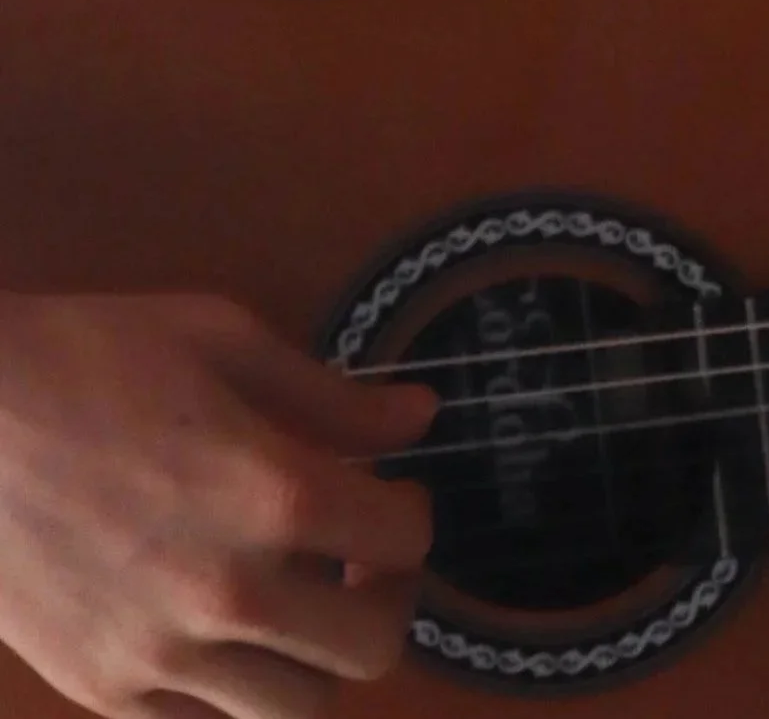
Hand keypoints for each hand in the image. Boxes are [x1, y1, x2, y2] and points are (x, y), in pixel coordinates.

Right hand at [0, 291, 435, 717]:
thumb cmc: (94, 356)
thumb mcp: (227, 341)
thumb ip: (333, 395)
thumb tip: (420, 417)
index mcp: (273, 493)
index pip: (406, 540)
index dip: (414, 512)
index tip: (394, 490)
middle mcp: (226, 592)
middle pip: (370, 650)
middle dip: (386, 598)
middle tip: (361, 557)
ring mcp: (158, 656)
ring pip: (294, 709)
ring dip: (315, 657)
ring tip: (298, 599)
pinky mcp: (101, 691)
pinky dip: (234, 687)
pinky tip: (224, 630)